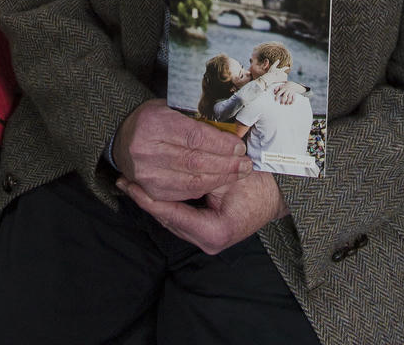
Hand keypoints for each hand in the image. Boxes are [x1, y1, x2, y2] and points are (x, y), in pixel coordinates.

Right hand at [112, 99, 251, 202]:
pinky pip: (184, 192)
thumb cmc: (153, 120)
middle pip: (195, 161)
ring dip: (220, 178)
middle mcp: (146, 150)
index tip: (239, 146)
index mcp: (153, 123)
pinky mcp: (150, 190)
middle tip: (246, 163)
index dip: (220, 144)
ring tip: (239, 172)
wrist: (123, 140)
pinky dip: (206, 187)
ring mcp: (147, 173)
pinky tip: (220, 181)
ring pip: (192, 180)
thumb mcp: (170, 107)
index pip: (194, 137)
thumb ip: (196, 116)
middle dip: (226, 163)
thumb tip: (231, 126)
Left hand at [116, 170, 287, 254]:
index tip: (128, 183)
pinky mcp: (207, 233)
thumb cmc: (258, 182)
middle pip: (167, 219)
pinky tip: (153, 189)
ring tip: (132, 183)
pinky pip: (180, 217)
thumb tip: (165, 161)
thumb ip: (199, 175)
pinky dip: (167, 203)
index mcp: (213, 232)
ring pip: (171, 219)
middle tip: (124, 180)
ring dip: (154, 201)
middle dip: (145, 200)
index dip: (146, 198)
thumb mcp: (227, 175)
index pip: (169, 214)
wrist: (279, 192)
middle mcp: (207, 242)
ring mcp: (207, 241)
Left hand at [271, 81, 298, 105]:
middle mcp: (287, 90)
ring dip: (287, 102)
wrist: (293, 83)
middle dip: (282, 101)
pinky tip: (290, 104)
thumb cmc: (285, 86)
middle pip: (284, 96)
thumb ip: (276, 88)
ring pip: (289, 98)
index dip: (277, 97)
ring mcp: (291, 92)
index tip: (276, 100)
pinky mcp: (294, 94)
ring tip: (286, 104)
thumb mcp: (280, 85)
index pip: (279, 93)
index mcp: (283, 88)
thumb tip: (274, 92)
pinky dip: (292, 102)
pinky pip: (294, 98)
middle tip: (281, 104)